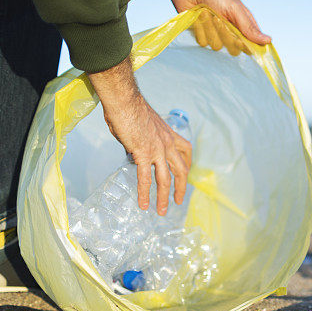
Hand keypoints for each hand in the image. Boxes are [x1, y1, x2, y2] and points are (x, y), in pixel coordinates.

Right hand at [87, 58, 191, 215]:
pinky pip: (145, 178)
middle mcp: (167, 143)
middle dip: (181, 187)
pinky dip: (144, 193)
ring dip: (164, 197)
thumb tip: (134, 149)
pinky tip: (144, 205)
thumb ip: (143, 138)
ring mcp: (157, 149)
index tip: (185, 173)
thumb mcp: (144, 124)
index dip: (187, 164)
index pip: (186, 151)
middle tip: (178, 200)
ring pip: (165, 179)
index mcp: (169, 134)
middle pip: (181, 170)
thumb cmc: (129, 107)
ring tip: (161, 211)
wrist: (124, 99)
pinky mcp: (143, 153)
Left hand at [159, 0, 270, 50]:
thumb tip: (268, 41)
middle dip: (225, 35)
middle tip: (219, 20)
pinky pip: (203, 43)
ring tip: (207, 15)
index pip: (250, 45)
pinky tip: (198, 19)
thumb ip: (249, 27)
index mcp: (242, 26)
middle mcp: (230, 33)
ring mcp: (216, 36)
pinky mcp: (203, 36)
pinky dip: (200, 31)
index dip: (245, 44)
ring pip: (217, 46)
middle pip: (233, 49)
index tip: (239, 39)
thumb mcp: (235, 9)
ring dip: (211, 30)